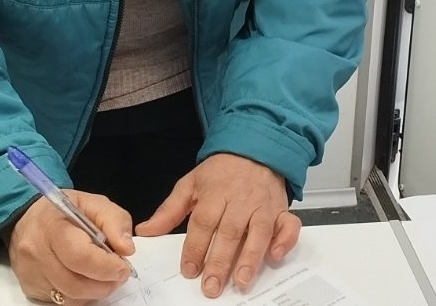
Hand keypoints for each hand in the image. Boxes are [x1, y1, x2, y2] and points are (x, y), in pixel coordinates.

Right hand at [8, 191, 134, 304]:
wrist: (27, 220)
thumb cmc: (62, 212)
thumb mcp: (92, 203)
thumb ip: (115, 221)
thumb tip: (126, 249)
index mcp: (52, 225)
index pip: (80, 256)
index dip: (107, 266)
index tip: (123, 267)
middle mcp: (36, 252)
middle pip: (75, 283)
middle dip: (105, 283)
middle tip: (118, 274)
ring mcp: (31, 273)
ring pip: (70, 297)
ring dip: (95, 291)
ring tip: (105, 277)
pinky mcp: (31, 288)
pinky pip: (62, 301)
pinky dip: (81, 296)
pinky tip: (86, 280)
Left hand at [136, 153, 301, 297]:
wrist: (255, 147)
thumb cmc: (222, 171)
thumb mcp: (191, 184)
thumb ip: (169, 210)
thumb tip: (147, 230)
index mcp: (215, 193)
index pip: (203, 222)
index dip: (196, 247)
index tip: (189, 270)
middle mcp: (240, 200)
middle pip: (230, 232)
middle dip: (220, 262)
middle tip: (211, 286)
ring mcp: (263, 205)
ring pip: (259, 233)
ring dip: (250, 259)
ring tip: (241, 282)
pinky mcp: (282, 210)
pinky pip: (288, 226)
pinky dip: (284, 240)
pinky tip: (275, 256)